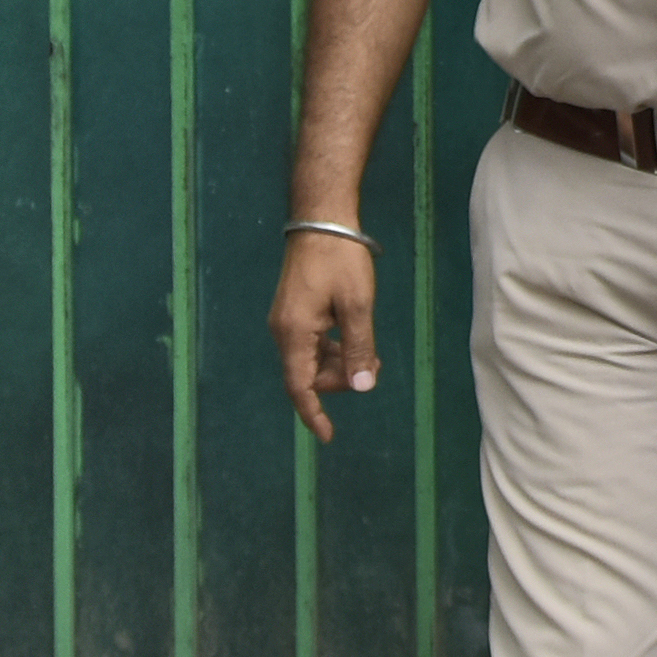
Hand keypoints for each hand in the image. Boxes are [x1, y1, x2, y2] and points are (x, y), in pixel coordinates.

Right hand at [268, 228, 383, 442]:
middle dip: (339, 379)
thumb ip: (358, 349)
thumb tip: (362, 388)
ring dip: (339, 364)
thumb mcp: (357, 306)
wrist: (321, 220)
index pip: (300, 387)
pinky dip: (333, 348)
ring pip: (312, 360)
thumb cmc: (341, 259)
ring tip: (370, 353)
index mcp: (294, 333)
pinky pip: (312, 343)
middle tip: (373, 367)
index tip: (328, 436)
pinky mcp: (294, 311)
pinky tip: (354, 337)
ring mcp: (286, 321)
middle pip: (309, 376)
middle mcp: (283, 331)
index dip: (314, 414)